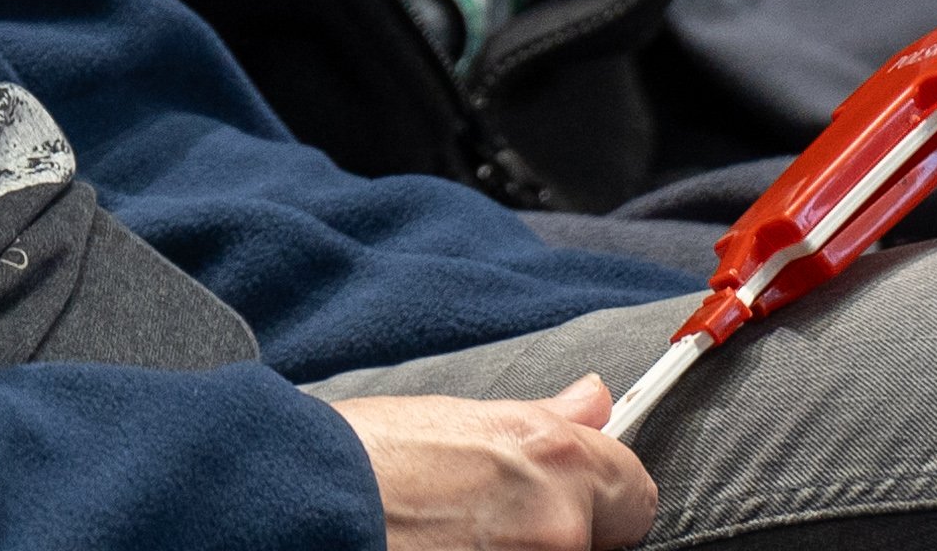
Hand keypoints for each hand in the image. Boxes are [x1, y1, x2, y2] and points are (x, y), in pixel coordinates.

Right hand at [334, 377, 659, 549]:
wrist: (302, 506)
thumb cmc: (366, 457)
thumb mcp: (461, 418)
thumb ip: (543, 422)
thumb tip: (596, 400)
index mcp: (555, 457)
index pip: (635, 492)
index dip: (603, 496)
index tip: (575, 500)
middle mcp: (558, 524)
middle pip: (598, 540)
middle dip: (562, 530)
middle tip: (493, 523)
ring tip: (454, 538)